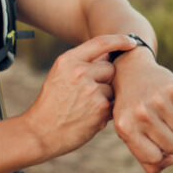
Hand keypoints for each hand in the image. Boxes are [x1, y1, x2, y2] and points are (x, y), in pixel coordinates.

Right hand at [23, 34, 132, 160]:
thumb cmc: (51, 104)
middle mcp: (80, 71)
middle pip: (110, 68)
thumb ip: (82, 64)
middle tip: (87, 94)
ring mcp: (91, 89)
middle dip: (105, 80)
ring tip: (84, 108)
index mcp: (68, 60)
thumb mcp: (59, 76)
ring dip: (105, 97)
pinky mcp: (101, 108)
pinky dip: (105, 112)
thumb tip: (109, 55)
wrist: (40, 132)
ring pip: (113, 88)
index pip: (100, 42)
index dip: (120, 40)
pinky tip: (88, 118)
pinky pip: (113, 104)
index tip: (132, 42)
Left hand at [111, 50, 172, 172]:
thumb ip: (148, 160)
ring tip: (164, 115)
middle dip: (169, 140)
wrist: (131, 71)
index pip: (154, 158)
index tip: (151, 142)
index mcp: (125, 127)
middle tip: (158, 125)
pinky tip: (171, 103)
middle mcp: (141, 113)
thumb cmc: (131, 111)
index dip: (157, 153)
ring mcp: (158, 100)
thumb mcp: (129, 135)